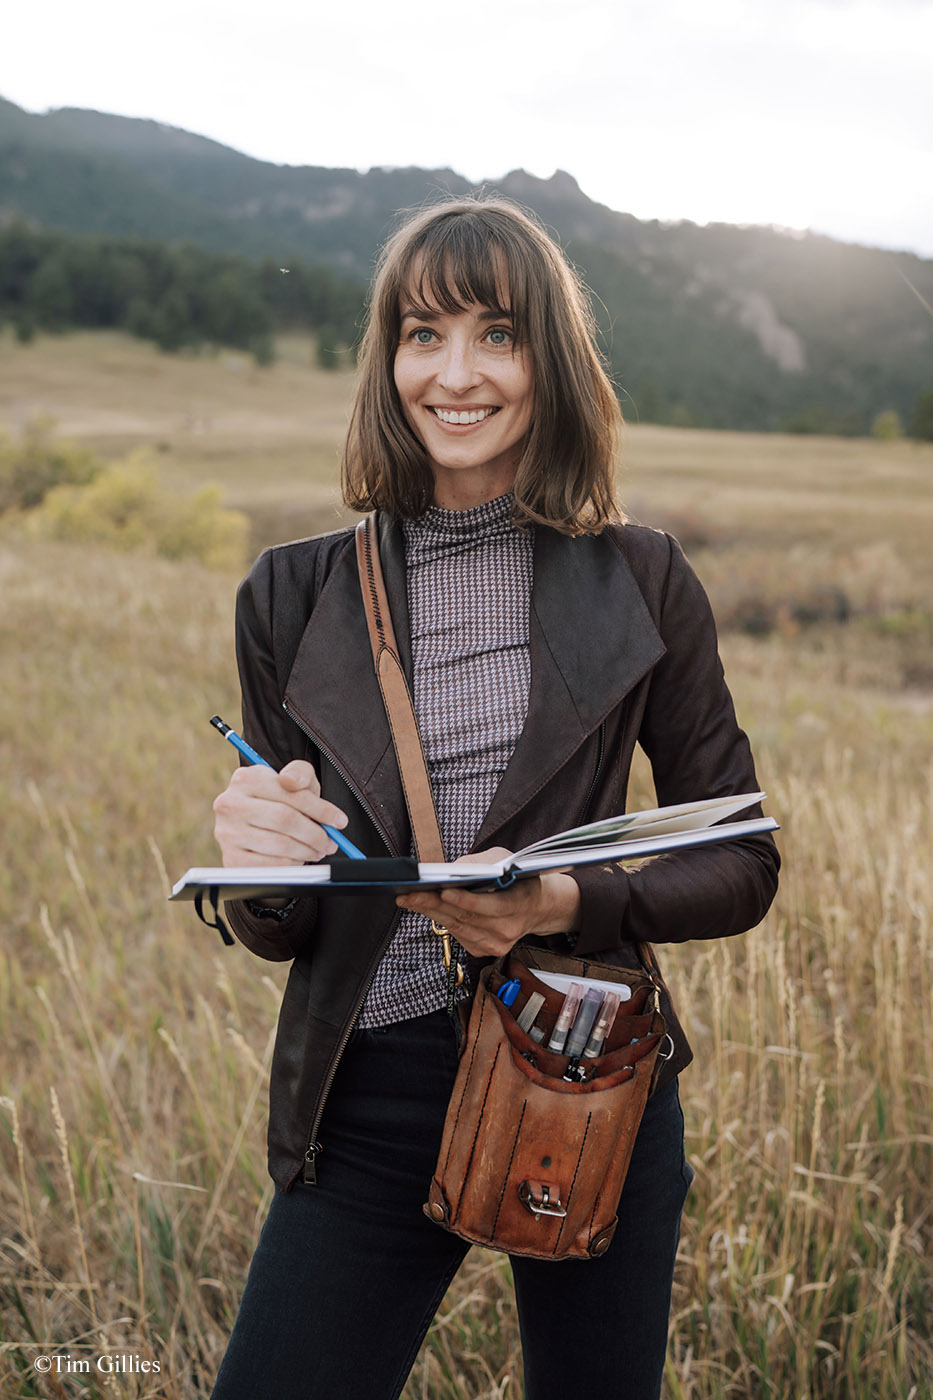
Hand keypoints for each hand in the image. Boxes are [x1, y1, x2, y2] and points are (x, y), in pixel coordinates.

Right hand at [212, 760, 348, 866]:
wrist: (253, 826)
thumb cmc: (279, 800)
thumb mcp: (293, 781)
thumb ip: (300, 773)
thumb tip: (292, 780)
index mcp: (246, 778)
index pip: (290, 794)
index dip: (321, 809)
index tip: (340, 821)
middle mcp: (229, 803)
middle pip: (286, 820)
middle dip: (316, 834)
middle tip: (331, 842)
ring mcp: (227, 832)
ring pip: (280, 844)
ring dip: (307, 851)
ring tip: (317, 850)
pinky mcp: (230, 858)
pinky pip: (271, 865)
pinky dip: (292, 864)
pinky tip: (298, 858)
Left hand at [396, 848, 581, 957]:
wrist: (539, 907)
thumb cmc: (520, 878)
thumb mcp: (507, 860)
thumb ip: (482, 863)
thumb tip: (451, 869)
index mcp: (519, 904)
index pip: (490, 906)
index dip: (465, 900)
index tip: (442, 891)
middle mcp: (508, 929)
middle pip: (466, 918)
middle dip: (434, 904)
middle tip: (409, 893)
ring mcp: (496, 944)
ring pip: (457, 927)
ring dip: (430, 912)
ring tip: (409, 898)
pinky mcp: (484, 950)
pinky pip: (457, 934)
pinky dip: (440, 919)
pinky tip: (424, 908)